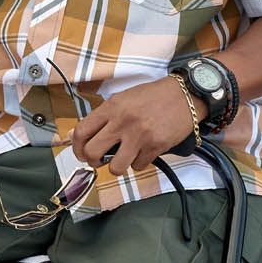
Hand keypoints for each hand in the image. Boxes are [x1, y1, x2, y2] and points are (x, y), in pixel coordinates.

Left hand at [70, 79, 203, 177]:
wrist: (184, 94)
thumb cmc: (152, 97)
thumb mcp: (123, 99)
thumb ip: (103, 117)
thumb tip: (80, 136)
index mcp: (111, 108)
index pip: (81, 132)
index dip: (77, 148)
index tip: (81, 154)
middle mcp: (122, 122)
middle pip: (93, 153)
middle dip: (93, 162)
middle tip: (100, 161)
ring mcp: (139, 135)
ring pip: (115, 167)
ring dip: (117, 167)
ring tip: (123, 159)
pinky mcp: (155, 146)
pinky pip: (138, 166)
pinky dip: (138, 163)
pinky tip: (143, 152)